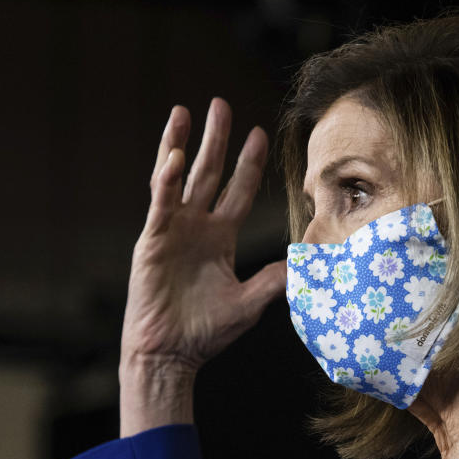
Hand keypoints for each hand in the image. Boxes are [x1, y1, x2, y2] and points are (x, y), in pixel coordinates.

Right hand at [119, 99, 286, 435]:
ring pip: (177, 178)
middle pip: (208, 173)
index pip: (237, 191)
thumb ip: (274, 279)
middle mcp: (196, 228)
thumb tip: (306, 261)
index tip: (259, 133)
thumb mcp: (249, 303)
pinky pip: (160, 204)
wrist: (170, 354)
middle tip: (220, 104)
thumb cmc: (205, 333)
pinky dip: (165, 179)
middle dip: (216, 139)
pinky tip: (172, 156)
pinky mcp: (152, 241)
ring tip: (183, 112)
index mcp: (219, 238)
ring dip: (181, 145)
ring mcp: (172, 231)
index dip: (248, 163)